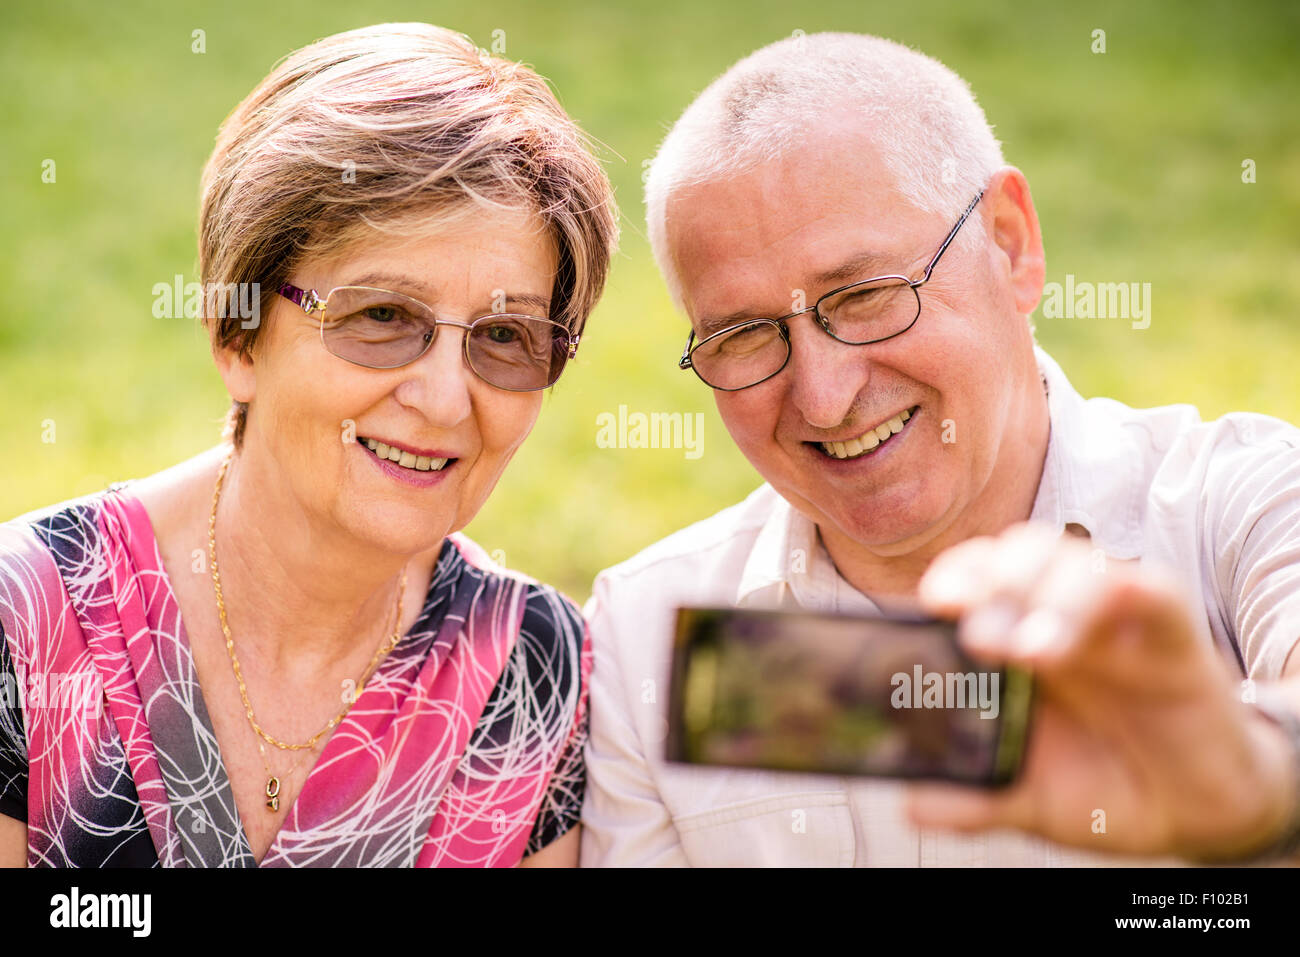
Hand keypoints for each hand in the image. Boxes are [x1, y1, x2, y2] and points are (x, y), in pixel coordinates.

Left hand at [907, 522, 1295, 861]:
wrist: (1192, 815)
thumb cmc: (1102, 785)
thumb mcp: (1031, 798)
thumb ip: (974, 798)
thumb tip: (914, 806)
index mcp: (1014, 640)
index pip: (976, 577)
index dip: (954, 578)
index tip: (934, 605)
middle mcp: (1060, 617)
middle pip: (1021, 554)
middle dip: (991, 580)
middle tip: (978, 635)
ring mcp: (1116, 621)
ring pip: (1078, 562)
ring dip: (1046, 594)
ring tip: (1027, 651)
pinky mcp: (1173, 636)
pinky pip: (1151, 590)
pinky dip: (1119, 593)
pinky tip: (1093, 629)